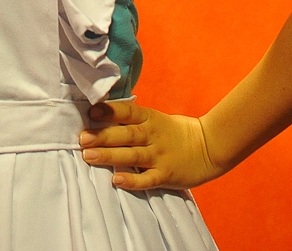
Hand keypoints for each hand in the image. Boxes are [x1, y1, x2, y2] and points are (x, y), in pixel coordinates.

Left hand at [78, 101, 220, 190]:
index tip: (91, 112)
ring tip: (88, 156)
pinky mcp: (166, 175)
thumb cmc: (175, 132)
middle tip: (82, 138)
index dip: (110, 111)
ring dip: (109, 155)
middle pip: (126, 134)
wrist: (209, 147)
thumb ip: (133, 119)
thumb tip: (102, 114)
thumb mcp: (156, 119)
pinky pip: (147, 179)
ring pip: (132, 156)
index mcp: (150, 118)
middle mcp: (153, 136)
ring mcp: (160, 156)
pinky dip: (132, 180)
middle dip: (102, 136)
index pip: (128, 112)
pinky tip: (116, 180)